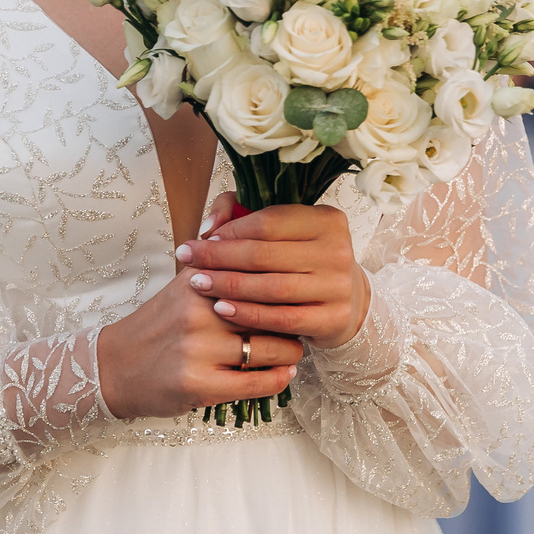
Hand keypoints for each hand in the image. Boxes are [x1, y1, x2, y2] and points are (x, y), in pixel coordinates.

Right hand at [95, 245, 308, 420]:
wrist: (115, 367)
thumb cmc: (161, 322)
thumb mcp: (184, 278)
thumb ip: (216, 247)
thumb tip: (239, 199)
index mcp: (199, 280)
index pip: (260, 274)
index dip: (285, 282)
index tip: (298, 287)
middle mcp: (198, 312)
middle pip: (270, 309)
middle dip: (292, 317)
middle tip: (300, 321)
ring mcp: (197, 350)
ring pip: (269, 348)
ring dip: (290, 352)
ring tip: (292, 350)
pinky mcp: (198, 385)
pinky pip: (255, 383)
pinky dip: (277, 379)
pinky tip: (283, 373)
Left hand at [182, 193, 371, 349]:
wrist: (346, 303)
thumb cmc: (304, 261)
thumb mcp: (287, 232)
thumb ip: (244, 213)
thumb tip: (210, 225)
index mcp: (328, 219)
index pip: (269, 222)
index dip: (231, 230)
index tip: (202, 238)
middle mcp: (338, 250)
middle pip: (265, 254)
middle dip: (219, 257)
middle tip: (187, 258)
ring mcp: (338, 287)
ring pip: (272, 287)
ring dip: (228, 285)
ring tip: (198, 283)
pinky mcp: (333, 319)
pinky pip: (282, 319)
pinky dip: (248, 313)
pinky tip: (222, 309)